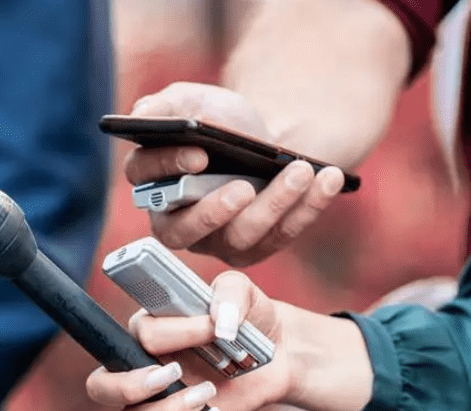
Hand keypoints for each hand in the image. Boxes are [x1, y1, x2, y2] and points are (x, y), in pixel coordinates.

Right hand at [85, 271, 294, 410]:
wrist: (279, 353)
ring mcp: (159, 401)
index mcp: (148, 330)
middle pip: (101, 387)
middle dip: (129, 386)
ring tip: (208, 395)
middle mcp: (142, 367)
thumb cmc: (248, 318)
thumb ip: (229, 293)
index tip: (212, 328)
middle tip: (172, 375)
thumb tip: (221, 322)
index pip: (140, 335)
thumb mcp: (241, 291)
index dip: (173, 334)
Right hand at [126, 82, 345, 266]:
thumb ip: (166, 105)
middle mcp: (178, 223)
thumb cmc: (221, 122)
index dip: (168, 170)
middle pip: (184, 232)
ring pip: (239, 236)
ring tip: (299, 171)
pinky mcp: (256, 248)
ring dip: (272, 204)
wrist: (265, 140)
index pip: (146, 185)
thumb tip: (143, 113)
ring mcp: (217, 241)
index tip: (199, 154)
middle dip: (214, 211)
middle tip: (243, 187)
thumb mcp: (194, 102)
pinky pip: (281, 235)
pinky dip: (308, 207)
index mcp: (152, 185)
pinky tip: (327, 178)